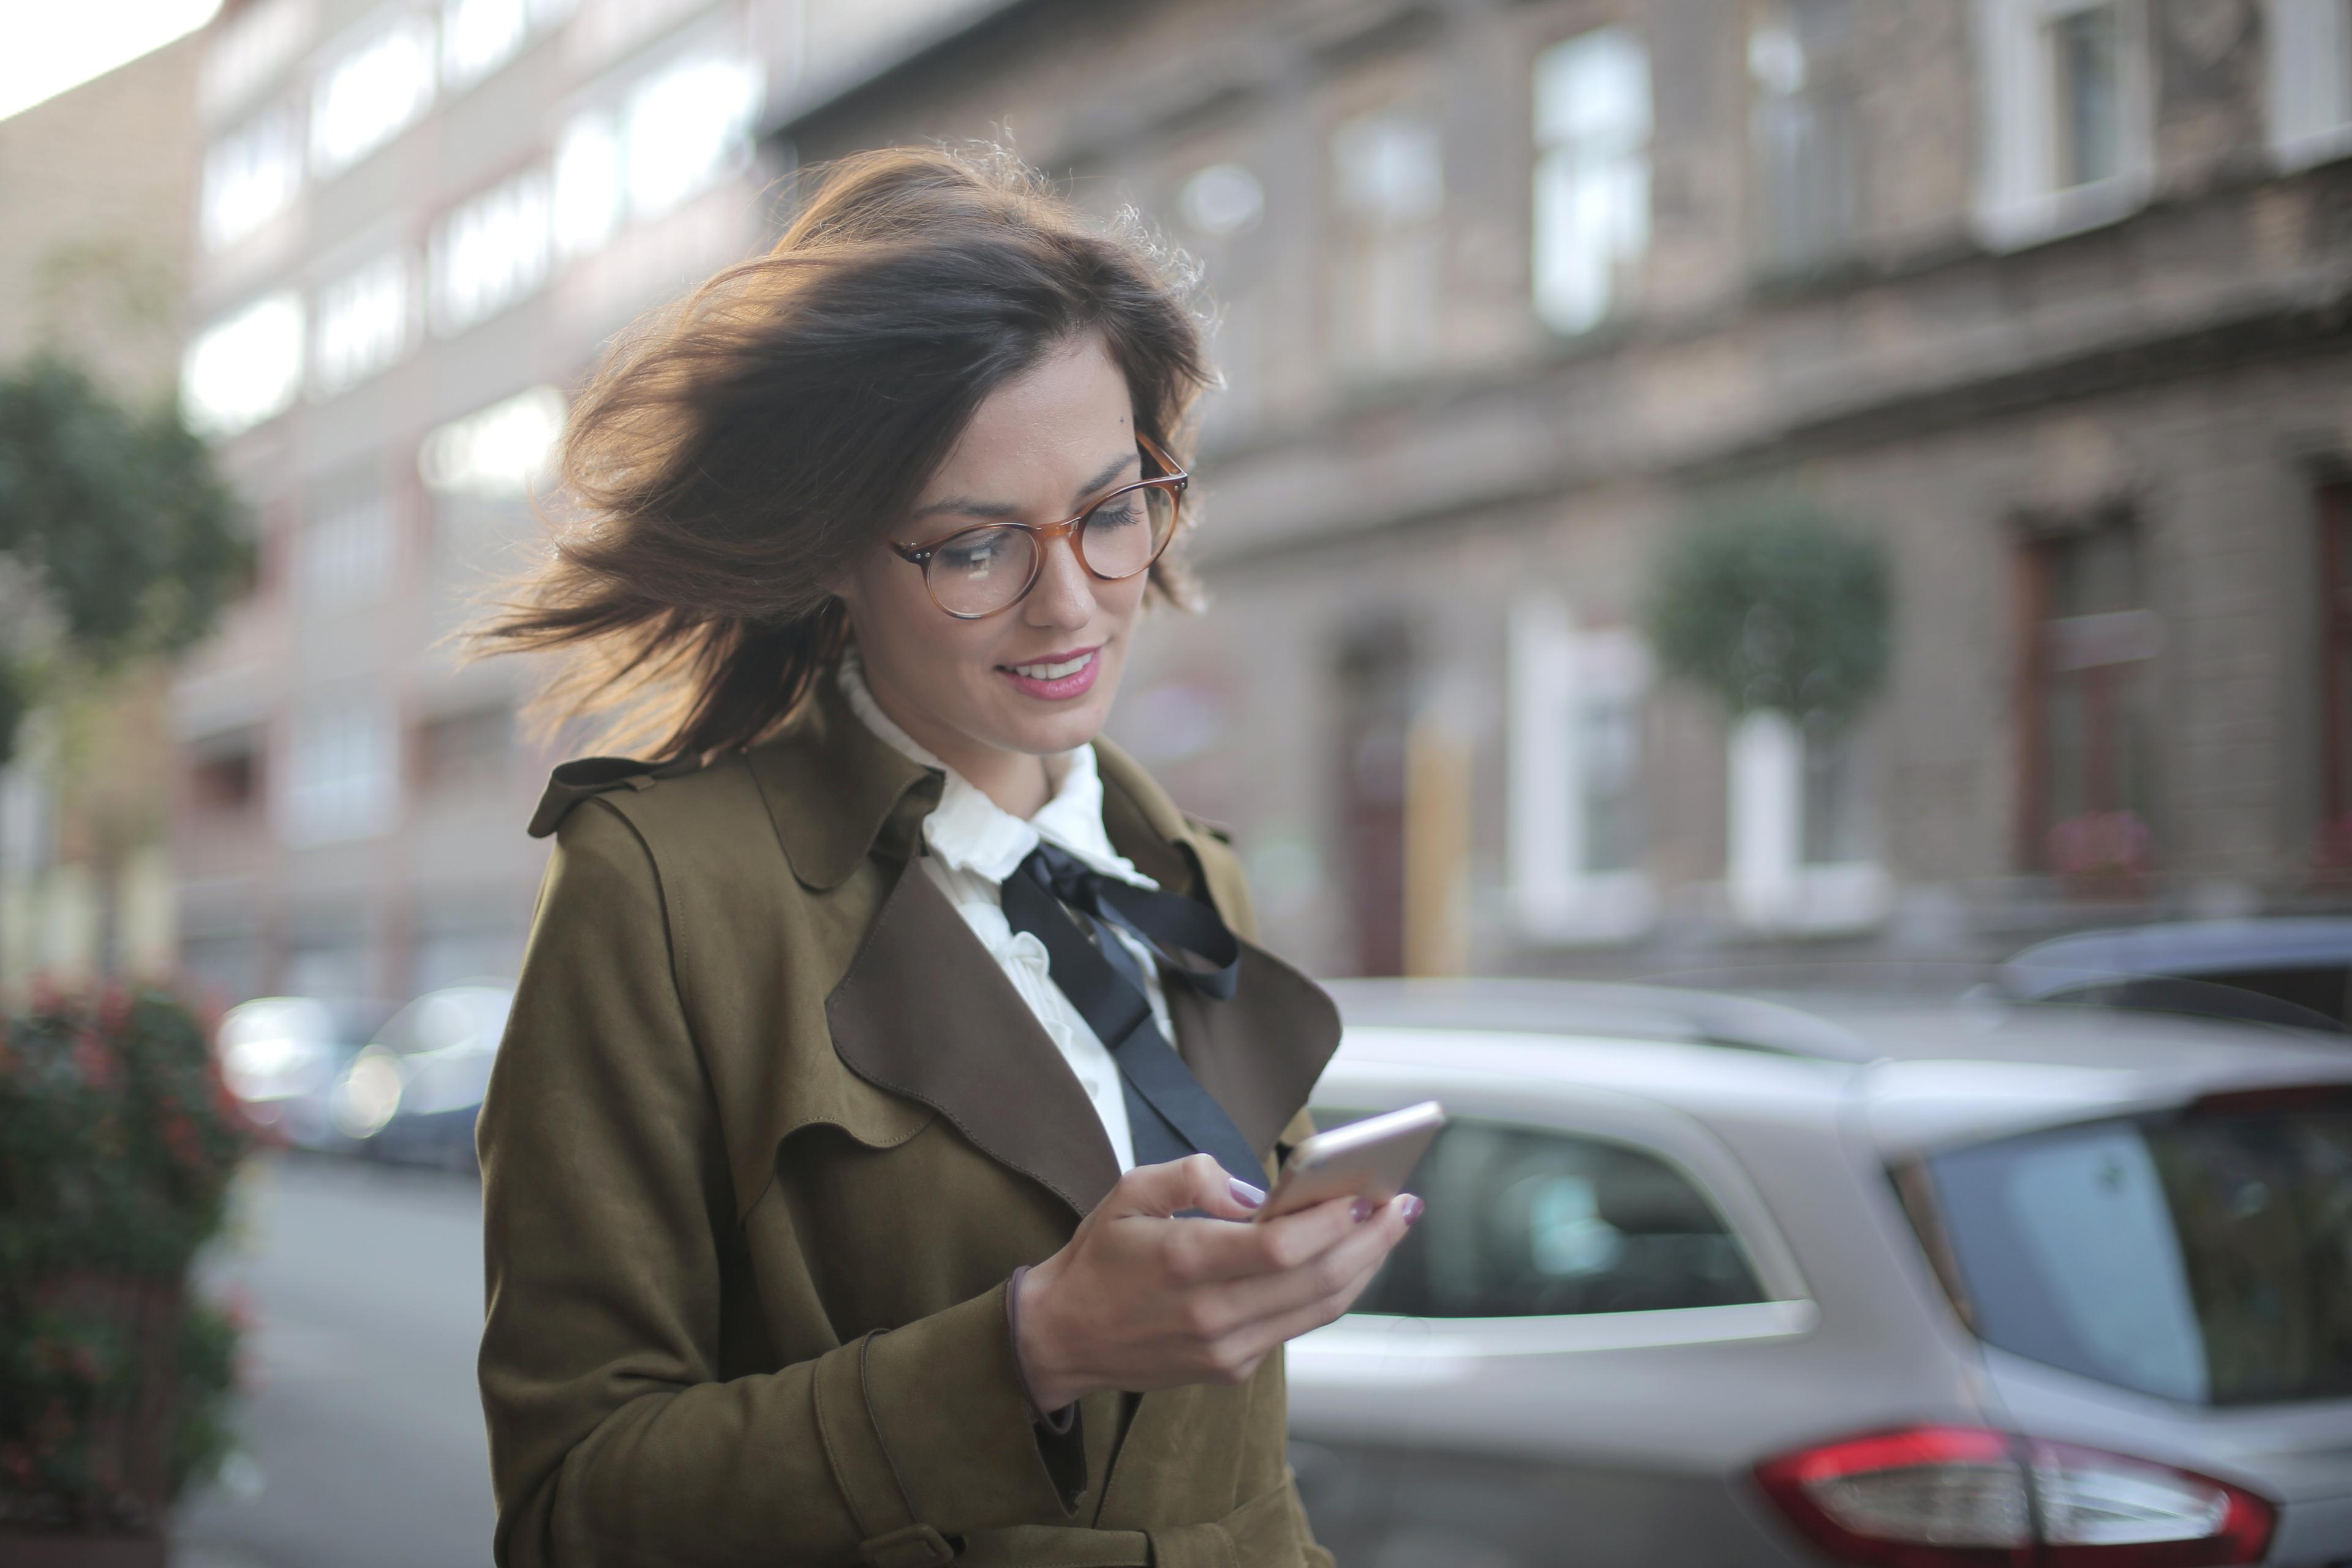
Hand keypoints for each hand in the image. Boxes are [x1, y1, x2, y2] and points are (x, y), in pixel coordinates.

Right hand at [1011, 1154, 1420, 1410]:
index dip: (1331, 1222)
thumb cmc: (1099, 1258)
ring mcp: (1226, 1348)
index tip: (1364, 1193)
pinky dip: (1330, 1291)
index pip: (1281, 1247)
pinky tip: (1347, 1261)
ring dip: (1363, 1268)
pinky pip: (1296, 1326)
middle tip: (1401, 1205)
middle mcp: (1212, 1314)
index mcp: (1185, 1262)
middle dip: (1370, 1241)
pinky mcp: (1233, 1368)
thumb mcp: (1128, 1193)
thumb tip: (1257, 1192)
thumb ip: (1193, 1177)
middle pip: (1316, 1280)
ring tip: (1390, 1230)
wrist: (1064, 1337)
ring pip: (1318, 1308)